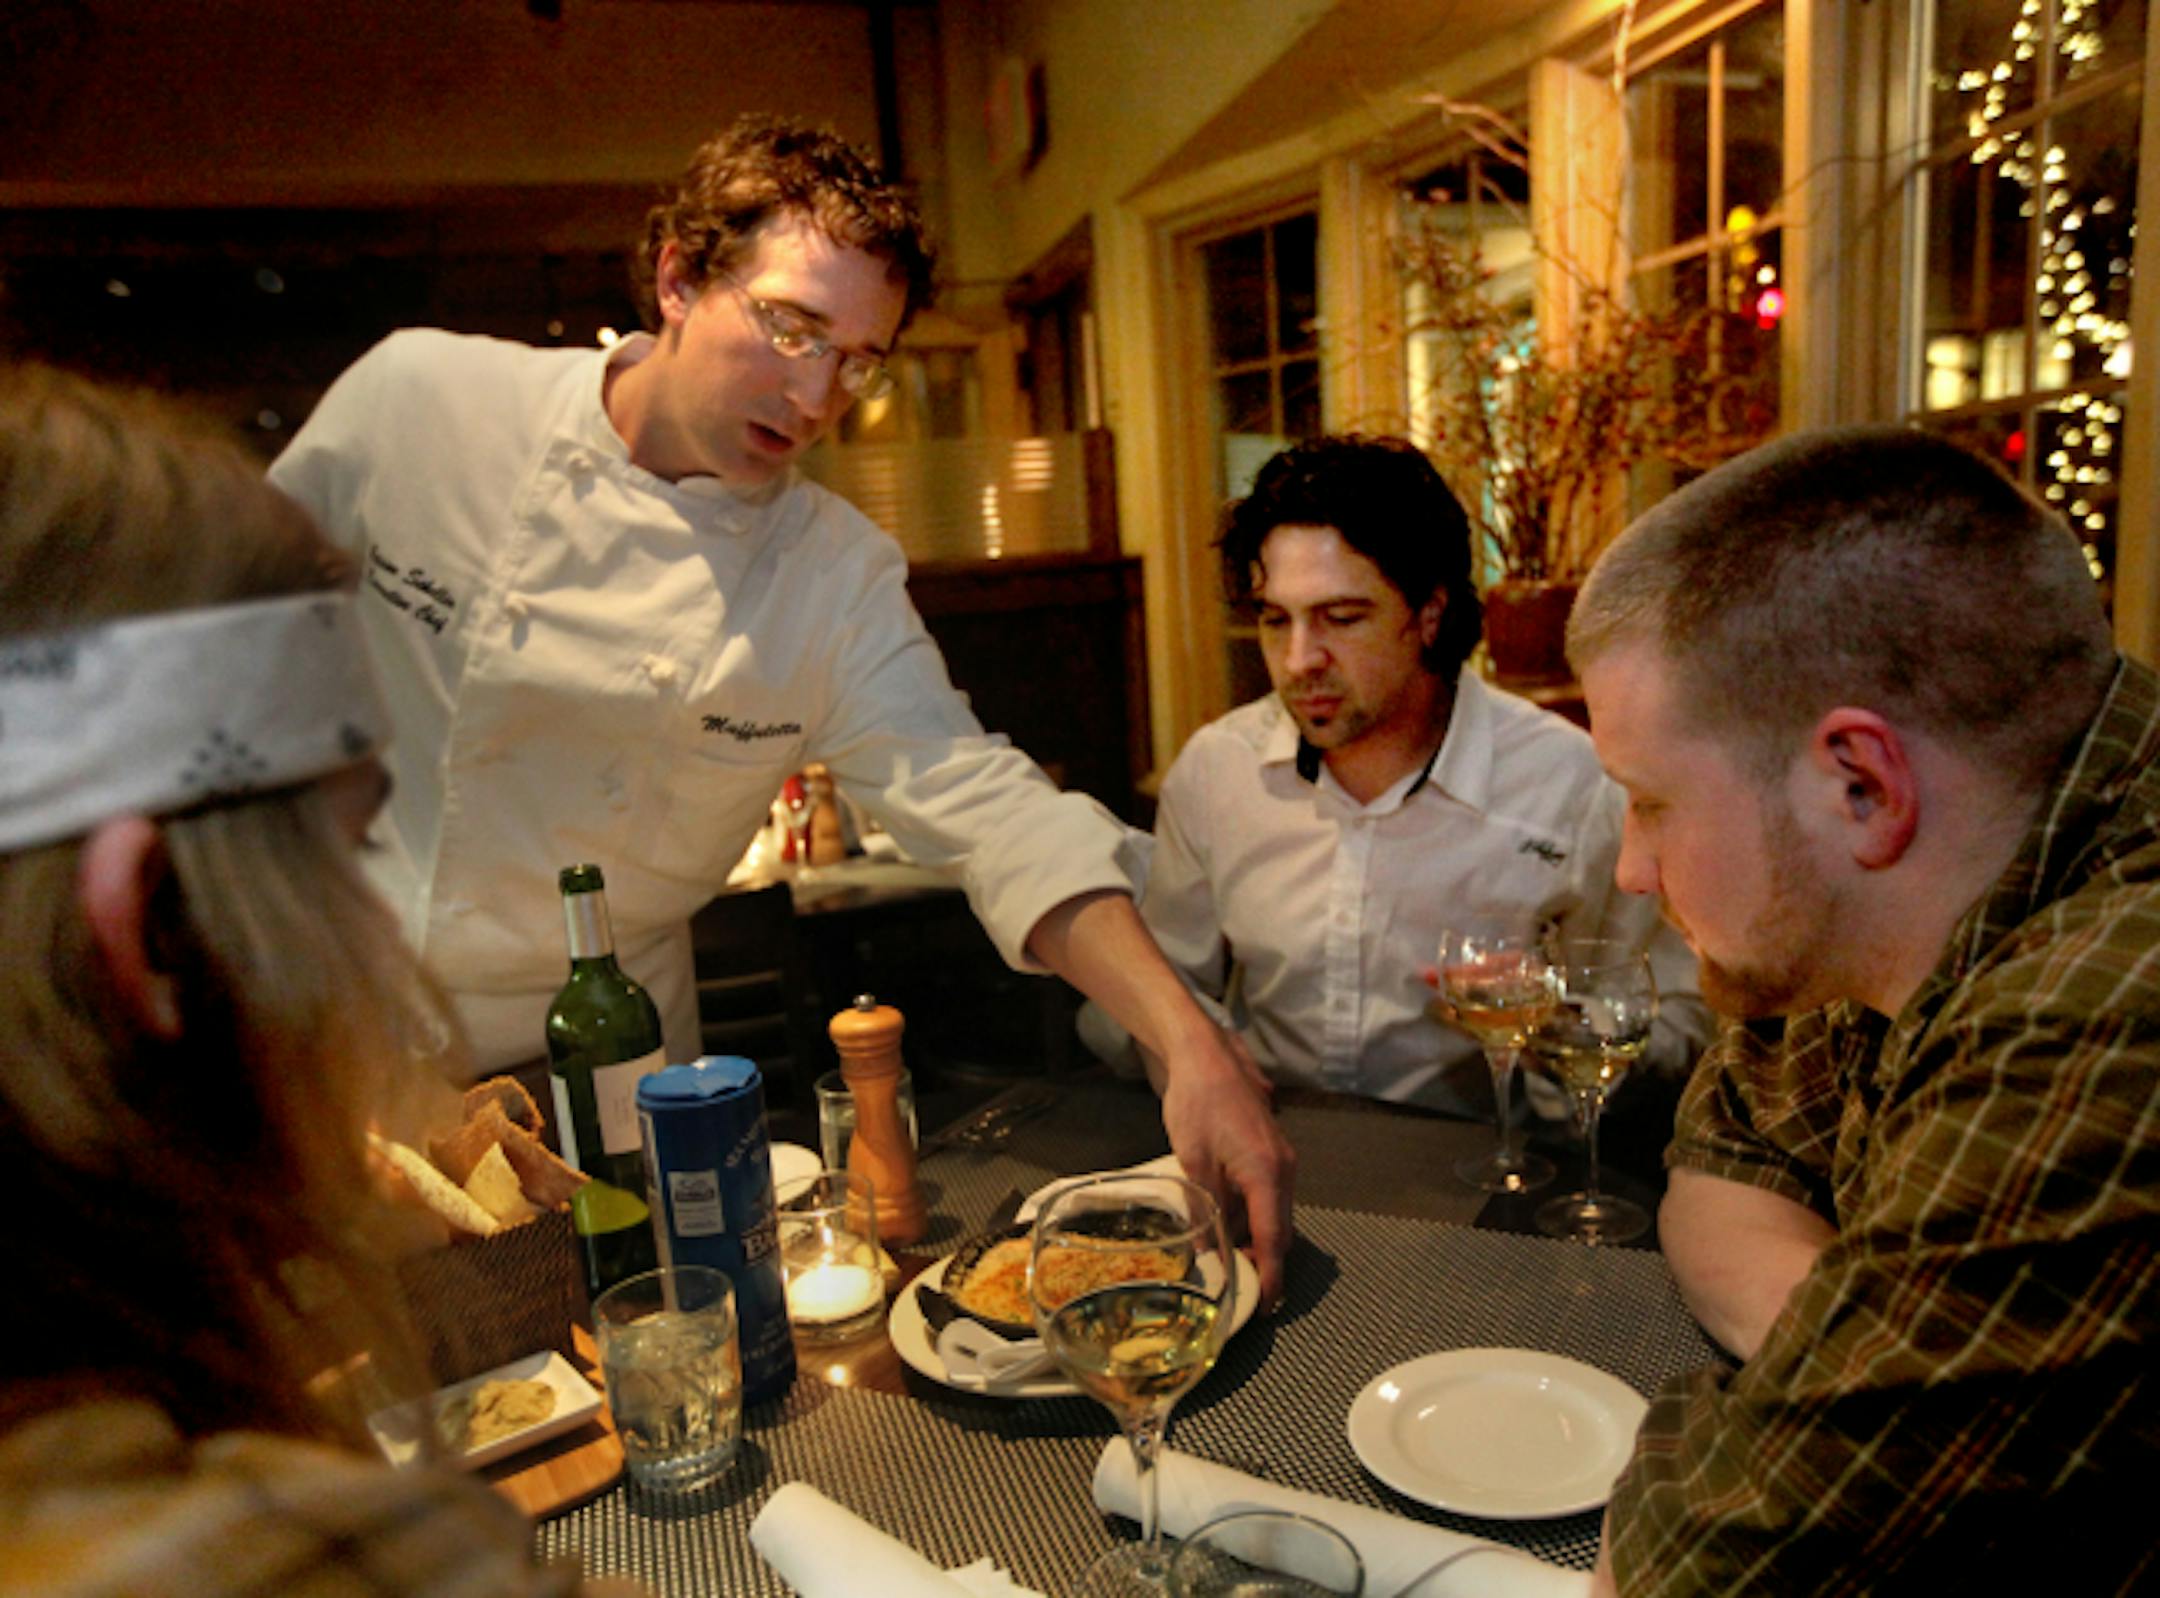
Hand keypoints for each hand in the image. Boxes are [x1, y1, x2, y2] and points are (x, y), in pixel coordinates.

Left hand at [1020, 889, 1297, 1308]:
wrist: (1204, 1054)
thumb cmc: (1197, 1102)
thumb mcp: (1193, 1163)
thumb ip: (1206, 1211)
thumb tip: (1209, 1253)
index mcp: (1267, 1174)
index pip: (1274, 1239)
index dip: (1270, 1276)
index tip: (1267, 1305)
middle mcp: (1284, 1168)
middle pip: (1280, 1228)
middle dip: (1264, 1261)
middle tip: (1242, 1288)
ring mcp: (1281, 1156)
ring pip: (1275, 1211)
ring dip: (1257, 1237)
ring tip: (1231, 1261)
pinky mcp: (1271, 1148)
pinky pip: (1268, 1192)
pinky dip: (1254, 1213)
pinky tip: (1227, 1221)